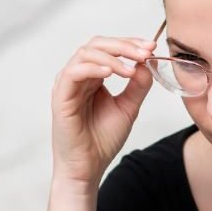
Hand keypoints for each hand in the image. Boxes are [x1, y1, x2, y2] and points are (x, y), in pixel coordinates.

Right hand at [51, 36, 155, 185]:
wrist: (88, 167)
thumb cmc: (102, 140)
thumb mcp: (128, 107)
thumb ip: (138, 85)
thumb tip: (148, 62)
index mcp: (93, 77)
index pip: (109, 48)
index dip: (130, 43)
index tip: (151, 47)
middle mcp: (78, 77)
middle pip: (97, 44)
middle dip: (124, 45)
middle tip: (144, 52)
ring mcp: (67, 85)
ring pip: (85, 53)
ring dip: (112, 56)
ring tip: (131, 68)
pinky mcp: (60, 97)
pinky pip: (73, 72)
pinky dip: (93, 67)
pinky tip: (111, 72)